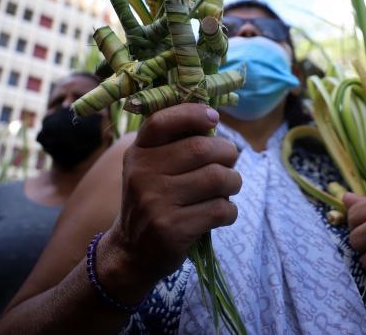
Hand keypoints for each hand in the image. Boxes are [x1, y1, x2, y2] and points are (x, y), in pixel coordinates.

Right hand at [96, 103, 240, 303]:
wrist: (132, 252)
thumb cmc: (153, 201)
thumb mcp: (150, 168)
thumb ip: (174, 144)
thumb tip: (213, 117)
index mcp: (138, 153)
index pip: (163, 121)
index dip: (193, 114)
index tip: (213, 118)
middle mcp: (143, 174)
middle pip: (202, 148)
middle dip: (227, 154)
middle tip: (229, 164)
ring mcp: (156, 202)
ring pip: (217, 178)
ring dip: (233, 183)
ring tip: (227, 190)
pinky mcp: (172, 228)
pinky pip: (220, 209)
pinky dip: (230, 211)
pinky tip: (221, 214)